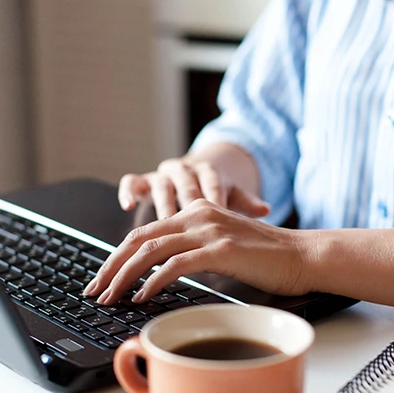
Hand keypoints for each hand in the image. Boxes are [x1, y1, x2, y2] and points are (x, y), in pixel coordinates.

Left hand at [83, 199, 314, 304]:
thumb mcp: (222, 248)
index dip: (117, 256)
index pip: (144, 232)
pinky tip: (141, 297)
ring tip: (110, 297)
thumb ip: (193, 252)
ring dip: (124, 276)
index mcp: (196, 211)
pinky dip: (153, 282)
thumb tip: (161, 275)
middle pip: (139, 239)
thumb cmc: (267, 260)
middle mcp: (198, 215)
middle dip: (111, 267)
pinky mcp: (221, 249)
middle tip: (94, 290)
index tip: (102, 279)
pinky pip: (175, 265)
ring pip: (151, 251)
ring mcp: (209, 230)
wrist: (305, 256)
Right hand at [120, 157, 271, 218]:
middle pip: (186, 185)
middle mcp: (184, 169)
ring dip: (162, 203)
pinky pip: (132, 182)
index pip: (214, 183)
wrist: (191, 174)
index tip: (221, 217)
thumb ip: (245, 202)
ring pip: (160, 184)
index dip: (216, 199)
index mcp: (208, 170)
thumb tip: (265, 209)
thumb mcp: (230, 195)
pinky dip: (129, 191)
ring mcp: (161, 174)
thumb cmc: (212, 192)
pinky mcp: (142, 181)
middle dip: (188, 203)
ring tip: (164, 220)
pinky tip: (128, 205)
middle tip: (191, 223)